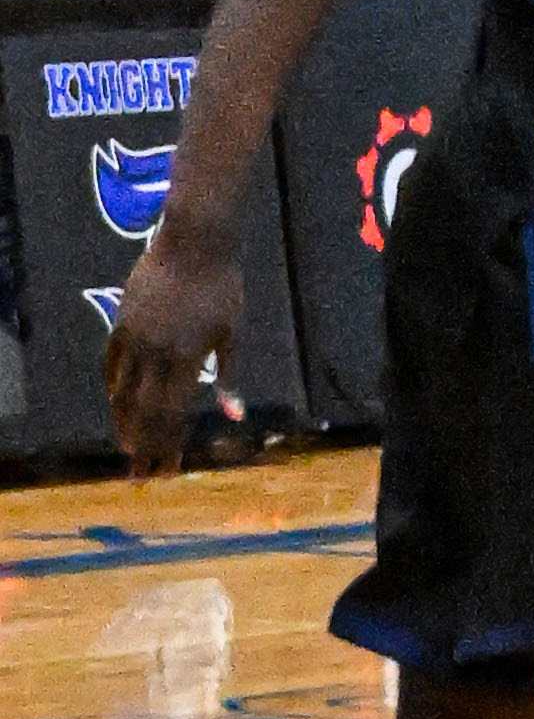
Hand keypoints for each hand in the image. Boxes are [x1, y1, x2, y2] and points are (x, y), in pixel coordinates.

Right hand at [103, 218, 242, 472]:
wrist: (195, 242)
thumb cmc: (223, 287)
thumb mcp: (232, 332)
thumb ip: (227, 376)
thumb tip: (235, 416)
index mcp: (188, 359)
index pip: (174, 416)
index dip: (169, 447)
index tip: (168, 472)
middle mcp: (156, 354)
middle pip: (145, 413)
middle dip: (144, 447)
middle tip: (141, 475)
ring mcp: (134, 338)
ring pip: (122, 393)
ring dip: (124, 425)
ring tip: (127, 448)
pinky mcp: (120, 323)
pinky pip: (112, 363)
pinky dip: (113, 386)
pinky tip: (117, 403)